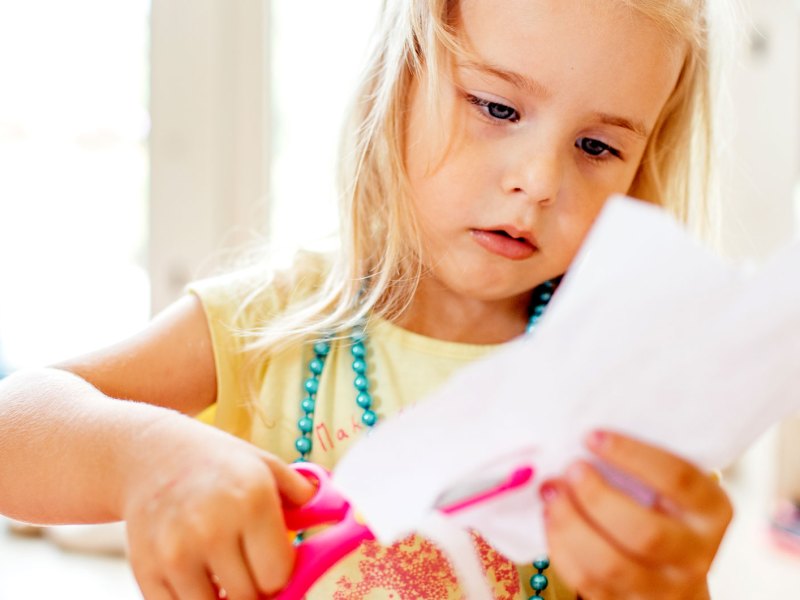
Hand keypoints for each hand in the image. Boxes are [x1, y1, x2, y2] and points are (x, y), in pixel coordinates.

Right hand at [121, 415, 314, 599]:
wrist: (151, 453)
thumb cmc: (219, 463)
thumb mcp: (266, 466)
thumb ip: (303, 497)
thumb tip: (341, 519)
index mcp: (251, 500)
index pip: (278, 575)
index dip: (279, 574)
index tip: (274, 563)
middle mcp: (212, 527)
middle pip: (248, 597)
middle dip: (254, 588)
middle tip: (250, 568)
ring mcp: (175, 552)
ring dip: (223, 599)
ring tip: (225, 573)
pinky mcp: (146, 569)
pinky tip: (199, 578)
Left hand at [541, 431, 731, 599]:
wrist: (673, 572)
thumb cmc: (661, 509)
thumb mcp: (667, 485)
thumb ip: (637, 465)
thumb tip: (582, 439)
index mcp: (711, 510)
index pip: (677, 479)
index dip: (630, 455)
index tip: (591, 436)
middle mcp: (695, 553)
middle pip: (645, 532)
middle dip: (597, 497)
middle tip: (570, 469)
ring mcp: (665, 587)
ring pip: (612, 564)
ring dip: (571, 524)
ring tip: (551, 493)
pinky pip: (588, 582)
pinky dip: (561, 549)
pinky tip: (550, 520)